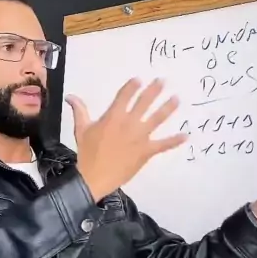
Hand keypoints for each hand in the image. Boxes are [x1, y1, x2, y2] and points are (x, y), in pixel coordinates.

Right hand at [66, 79, 185, 200]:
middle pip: (144, 102)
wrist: (94, 177)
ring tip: (177, 99)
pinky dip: (174, 140)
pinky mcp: (146, 151)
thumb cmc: (87, 153)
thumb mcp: (81, 129)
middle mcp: (129, 123)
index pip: (125, 96)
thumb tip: (70, 96)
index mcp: (113, 116)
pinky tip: (185, 135)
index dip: (133, 87)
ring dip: (168, 108)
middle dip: (154, 90)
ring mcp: (139, 137)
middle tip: (163, 81)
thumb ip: (79, 110)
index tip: (139, 80)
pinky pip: (163, 145)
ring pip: (157, 119)